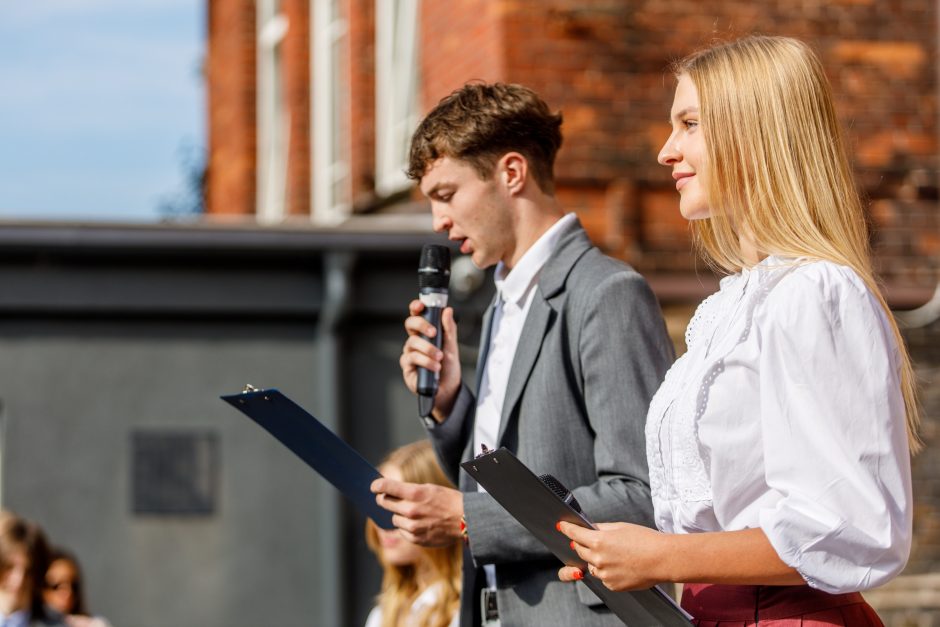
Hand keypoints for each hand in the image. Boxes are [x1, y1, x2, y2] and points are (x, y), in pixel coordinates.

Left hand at [371, 477, 463, 546]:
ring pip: (394, 518)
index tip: (373, 486)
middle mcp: (411, 510)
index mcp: (416, 493)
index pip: (388, 487)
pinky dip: (406, 527)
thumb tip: (389, 493)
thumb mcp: (430, 489)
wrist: (466, 520)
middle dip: (384, 499)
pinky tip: (418, 524)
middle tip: (383, 497)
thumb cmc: (448, 501)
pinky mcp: (415, 539)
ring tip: (413, 513)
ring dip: (399, 515)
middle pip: (385, 503)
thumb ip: (410, 491)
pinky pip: (402, 531)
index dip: (377, 486)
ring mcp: (413, 526)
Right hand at [400, 299, 460, 420]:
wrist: (447, 388)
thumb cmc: (448, 367)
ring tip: (439, 357)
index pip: (417, 315)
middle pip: (409, 324)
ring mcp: (410, 353)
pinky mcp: (407, 366)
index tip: (420, 305)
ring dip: (428, 349)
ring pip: (412, 342)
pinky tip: (434, 367)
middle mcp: (415, 341)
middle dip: (421, 325)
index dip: (416, 308)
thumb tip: (447, 310)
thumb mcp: (452, 346)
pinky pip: (412, 358)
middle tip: (433, 332)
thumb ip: (449, 328)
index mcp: (425, 333)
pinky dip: (425, 361)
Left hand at [556, 521, 666, 590]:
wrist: (662, 559)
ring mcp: (604, 574)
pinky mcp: (612, 585)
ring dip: (595, 559)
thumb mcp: (620, 527)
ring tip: (614, 553)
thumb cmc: (644, 539)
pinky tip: (621, 565)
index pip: (574, 534)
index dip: (566, 528)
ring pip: (591, 565)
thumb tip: (589, 528)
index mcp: (598, 541)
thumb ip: (601, 528)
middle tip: (589, 539)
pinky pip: (602, 577)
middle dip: (581, 543)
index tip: (561, 526)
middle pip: (580, 550)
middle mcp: (598, 559)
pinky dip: (607, 571)